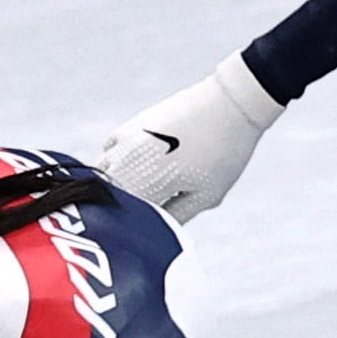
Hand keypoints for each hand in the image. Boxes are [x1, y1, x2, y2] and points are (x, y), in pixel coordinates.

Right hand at [96, 54, 284, 221]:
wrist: (230, 104)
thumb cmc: (224, 153)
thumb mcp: (206, 196)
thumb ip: (176, 217)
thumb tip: (155, 230)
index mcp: (146, 184)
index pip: (126, 217)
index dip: (136, 229)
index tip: (150, 232)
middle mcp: (128, 162)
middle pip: (111, 197)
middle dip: (125, 209)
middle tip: (148, 215)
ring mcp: (126, 141)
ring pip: (105, 173)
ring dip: (117, 185)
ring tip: (143, 191)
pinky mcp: (131, 125)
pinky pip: (109, 150)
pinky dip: (116, 162)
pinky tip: (135, 167)